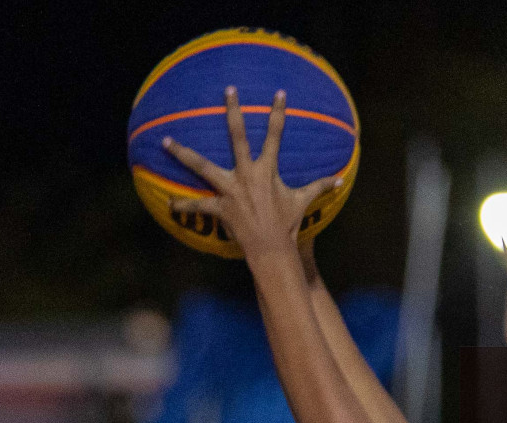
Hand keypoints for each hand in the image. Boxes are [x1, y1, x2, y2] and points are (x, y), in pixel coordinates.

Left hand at [162, 86, 344, 260]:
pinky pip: (197, 205)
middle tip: (228, 91)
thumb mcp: (303, 202)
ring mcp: (230, 189)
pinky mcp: (220, 207)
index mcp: (267, 170)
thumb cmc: (289, 224)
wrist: (273, 248)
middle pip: (237, 136)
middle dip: (232, 111)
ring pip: (201, 165)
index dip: (278, 113)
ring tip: (165, 141)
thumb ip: (320, 187)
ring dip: (182, 153)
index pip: (276, 135)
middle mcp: (247, 174)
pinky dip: (183, 206)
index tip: (278, 93)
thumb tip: (341, 180)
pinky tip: (169, 204)